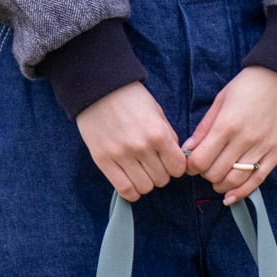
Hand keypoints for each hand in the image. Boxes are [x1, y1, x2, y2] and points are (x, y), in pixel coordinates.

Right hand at [76, 82, 185, 200]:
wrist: (97, 86)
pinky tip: (130, 180)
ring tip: (140, 169)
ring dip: (145, 181)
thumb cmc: (130, 98)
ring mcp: (121, 155)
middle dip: (160, 172)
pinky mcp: (103, 160)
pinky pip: (124, 190)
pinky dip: (131, 191)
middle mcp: (141, 147)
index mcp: (158, 134)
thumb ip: (168, 137)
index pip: (178, 168)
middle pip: (162, 180)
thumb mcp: (157, 112)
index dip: (175, 166)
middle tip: (152, 162)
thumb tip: (176, 159)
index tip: (169, 161)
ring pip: (145, 188)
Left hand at [183, 67, 276, 204]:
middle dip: (205, 174)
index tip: (190, 163)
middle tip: (205, 167)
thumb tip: (189, 148)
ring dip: (221, 185)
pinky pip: (257, 180)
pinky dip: (241, 192)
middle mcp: (244, 140)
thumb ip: (205, 127)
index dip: (191, 166)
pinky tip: (230, 197)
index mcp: (227, 125)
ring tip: (217, 180)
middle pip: (216, 173)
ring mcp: (263, 149)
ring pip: (235, 180)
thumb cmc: (251, 85)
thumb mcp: (222, 99)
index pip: (201, 159)